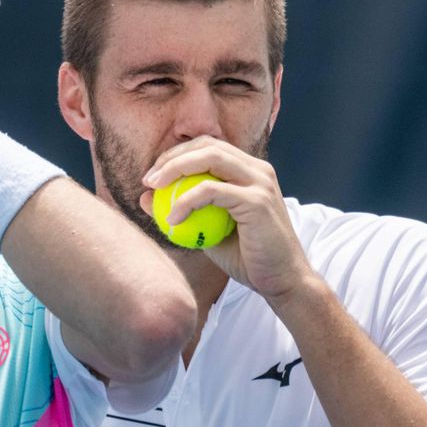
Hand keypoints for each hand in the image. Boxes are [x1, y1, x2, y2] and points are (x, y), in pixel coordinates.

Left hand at [141, 135, 315, 300]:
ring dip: (175, 169)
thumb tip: (144, 196)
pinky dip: (186, 201)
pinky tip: (171, 219)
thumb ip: (180, 211)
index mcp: (249, 172)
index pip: (209, 147)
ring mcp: (260, 182)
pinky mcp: (258, 200)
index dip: (177, 154)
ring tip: (154, 189)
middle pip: (207, 145)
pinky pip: (212, 191)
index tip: (153, 175)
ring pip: (210, 158)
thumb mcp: (205, 233)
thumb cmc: (247, 259)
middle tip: (148, 179)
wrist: (282, 281)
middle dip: (172, 157)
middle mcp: (258, 170)